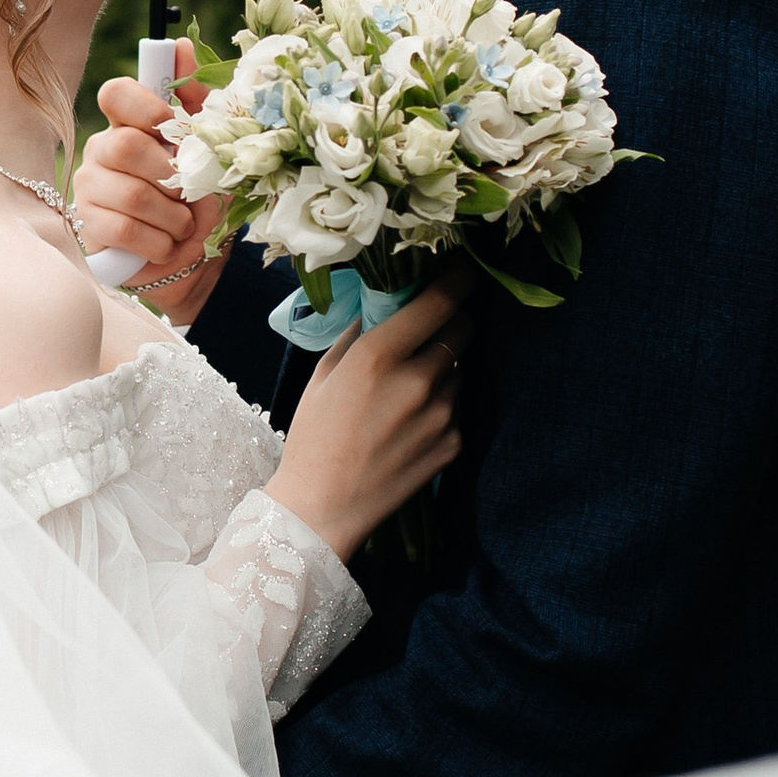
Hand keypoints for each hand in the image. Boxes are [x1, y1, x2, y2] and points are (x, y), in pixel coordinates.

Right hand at [79, 39, 223, 325]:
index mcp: (132, 124)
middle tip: (187, 191)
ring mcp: (90, 189)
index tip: (171, 127)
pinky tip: (165, 245)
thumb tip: (180, 44)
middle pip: (125, 145)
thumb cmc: (204, 200)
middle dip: (169, 174)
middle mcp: (103, 151)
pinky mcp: (88, 228)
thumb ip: (198, 101)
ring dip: (171, 216)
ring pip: (128, 193)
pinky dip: (157, 242)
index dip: (144, 106)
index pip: (116, 93)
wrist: (199, 261)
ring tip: (182, 225)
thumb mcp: (214, 149)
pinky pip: (122, 228)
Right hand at [267, 278, 465, 562]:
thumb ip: (360, 332)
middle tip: (433, 325)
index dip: (458, 278)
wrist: (324, 507)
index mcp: (380, 356)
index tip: (463, 269)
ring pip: (461, 368)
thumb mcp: (325, 373)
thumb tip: (385, 301)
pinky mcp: (454, 443)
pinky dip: (441, 404)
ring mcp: (442, 415)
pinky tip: (410, 422)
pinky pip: (457, 407)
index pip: (441, 300)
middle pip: (463, 329)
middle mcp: (419, 381)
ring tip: (409, 387)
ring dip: (444, 366)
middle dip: (453, 320)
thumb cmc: (314, 435)